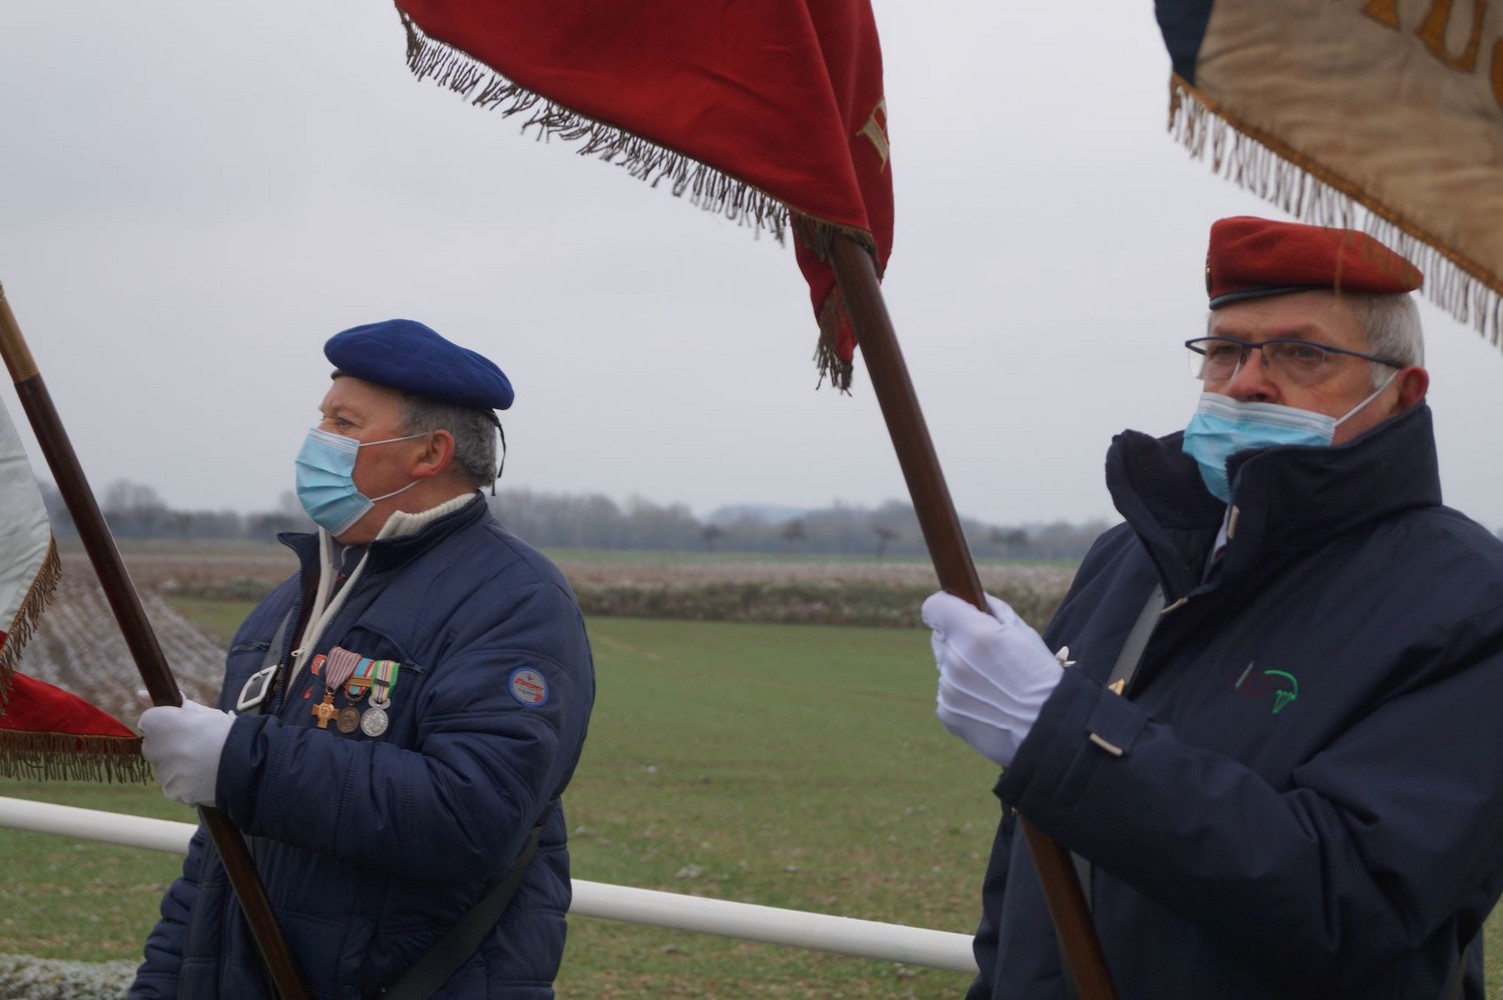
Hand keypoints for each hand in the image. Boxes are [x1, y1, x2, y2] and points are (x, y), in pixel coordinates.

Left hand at [139, 700, 234, 806]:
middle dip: (170, 746)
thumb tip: (139, 694)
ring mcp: (162, 772)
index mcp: (156, 723)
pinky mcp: (172, 791)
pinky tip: (204, 776)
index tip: (185, 727)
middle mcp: (151, 748)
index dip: (168, 724)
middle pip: (155, 747)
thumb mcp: (197, 710)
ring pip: (166, 768)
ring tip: (205, 762)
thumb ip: (167, 702)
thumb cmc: (220, 730)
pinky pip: (176, 786)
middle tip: (196, 745)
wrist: (242, 760)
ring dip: (180, 765)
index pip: (150, 723)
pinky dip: (187, 783)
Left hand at [921, 591, 1063, 766]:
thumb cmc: (1042, 678)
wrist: (1048, 730)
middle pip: (940, 638)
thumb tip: (975, 599)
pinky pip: (948, 694)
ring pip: (945, 667)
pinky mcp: (946, 712)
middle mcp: (954, 660)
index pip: (934, 607)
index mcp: (974, 634)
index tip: (957, 614)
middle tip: (989, 656)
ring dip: (963, 670)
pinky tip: (990, 704)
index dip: (946, 608)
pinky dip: (963, 695)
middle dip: (958, 640)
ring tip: (996, 686)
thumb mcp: (1024, 633)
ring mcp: (947, 688)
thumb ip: (993, 611)